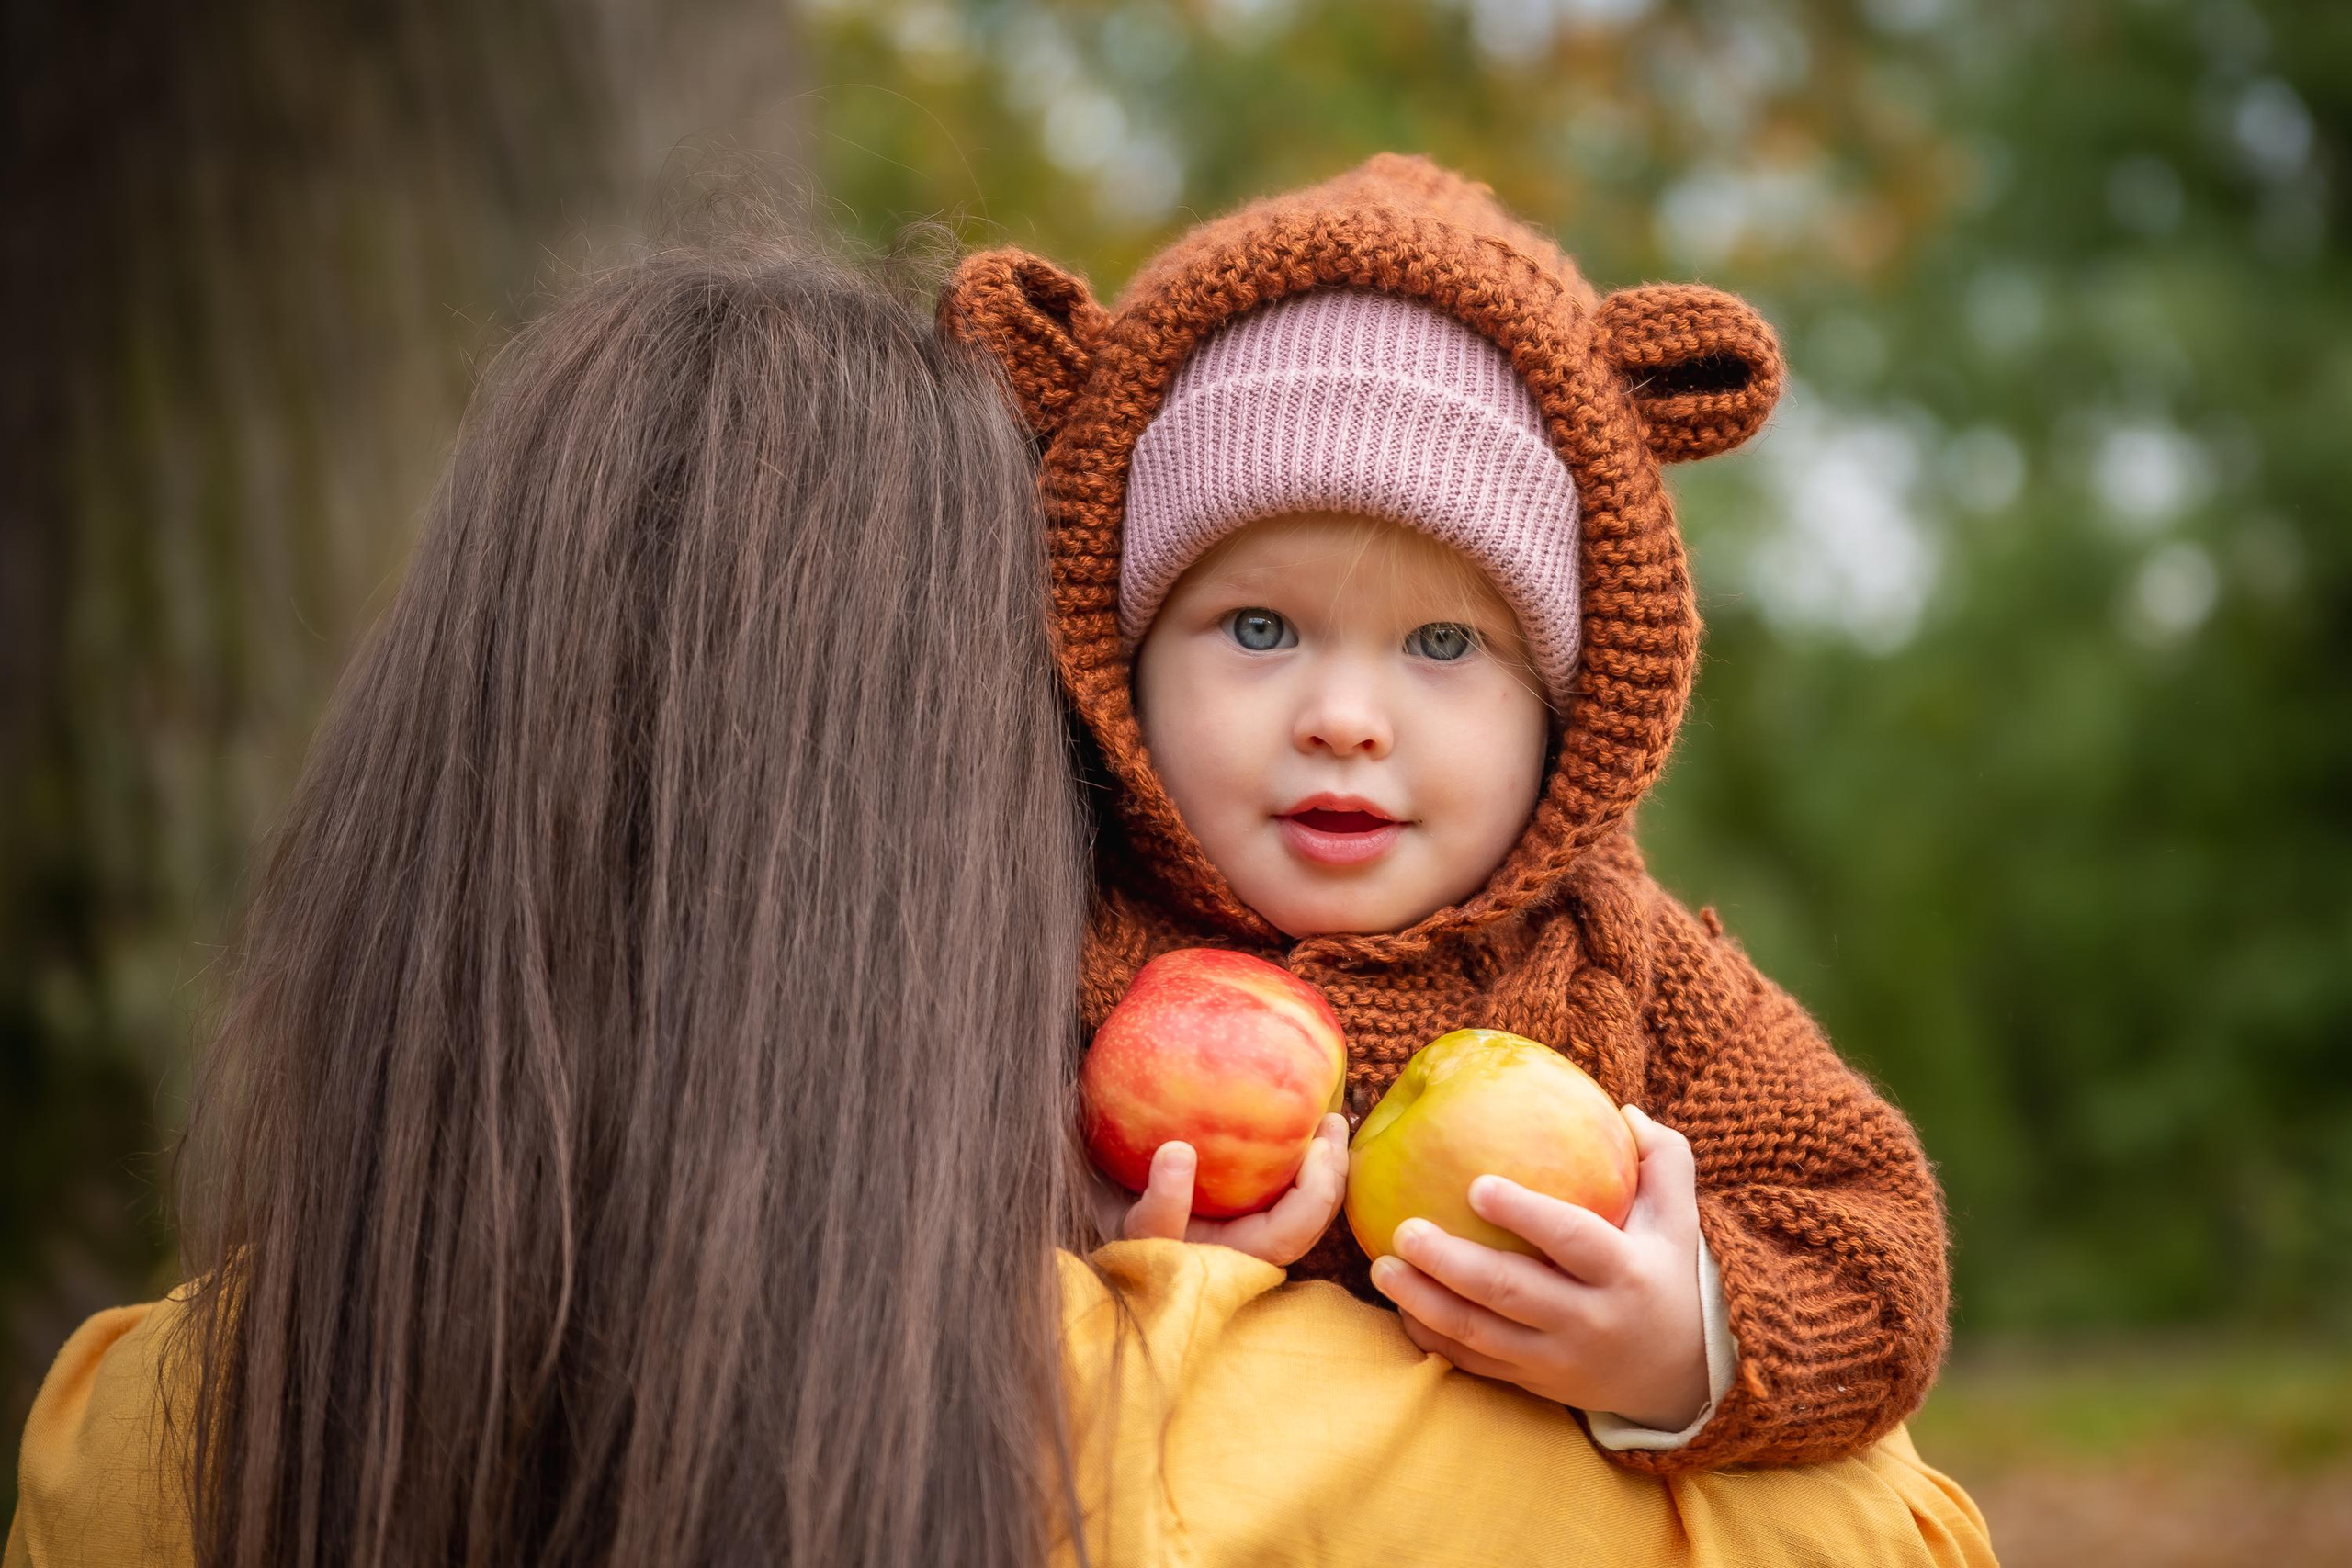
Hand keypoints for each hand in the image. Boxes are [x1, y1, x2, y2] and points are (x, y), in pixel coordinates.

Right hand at [1102, 1114, 1350, 1266]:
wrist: (1119, 1233)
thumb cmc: (1126, 1232)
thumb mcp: (1136, 1223)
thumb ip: (1158, 1201)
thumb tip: (1179, 1152)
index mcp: (1231, 1262)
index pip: (1285, 1233)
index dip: (1313, 1190)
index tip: (1314, 1145)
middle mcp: (1249, 1254)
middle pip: (1307, 1225)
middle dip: (1329, 1177)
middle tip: (1331, 1123)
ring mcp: (1253, 1236)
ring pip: (1307, 1211)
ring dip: (1325, 1169)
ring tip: (1330, 1123)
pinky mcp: (1252, 1215)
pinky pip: (1292, 1194)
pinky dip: (1306, 1165)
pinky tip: (1309, 1125)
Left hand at [1367, 1104, 1709, 1430]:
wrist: (1681, 1377)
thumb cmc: (1668, 1276)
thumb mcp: (1680, 1220)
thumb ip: (1663, 1159)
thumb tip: (1624, 1109)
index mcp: (1624, 1272)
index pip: (1572, 1239)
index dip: (1525, 1214)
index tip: (1475, 1185)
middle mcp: (1590, 1320)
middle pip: (1512, 1292)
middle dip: (1452, 1262)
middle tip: (1404, 1230)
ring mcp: (1558, 1358)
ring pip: (1483, 1333)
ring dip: (1426, 1302)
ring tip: (1382, 1267)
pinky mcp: (1534, 1382)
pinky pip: (1475, 1363)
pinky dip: (1433, 1338)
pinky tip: (1400, 1307)